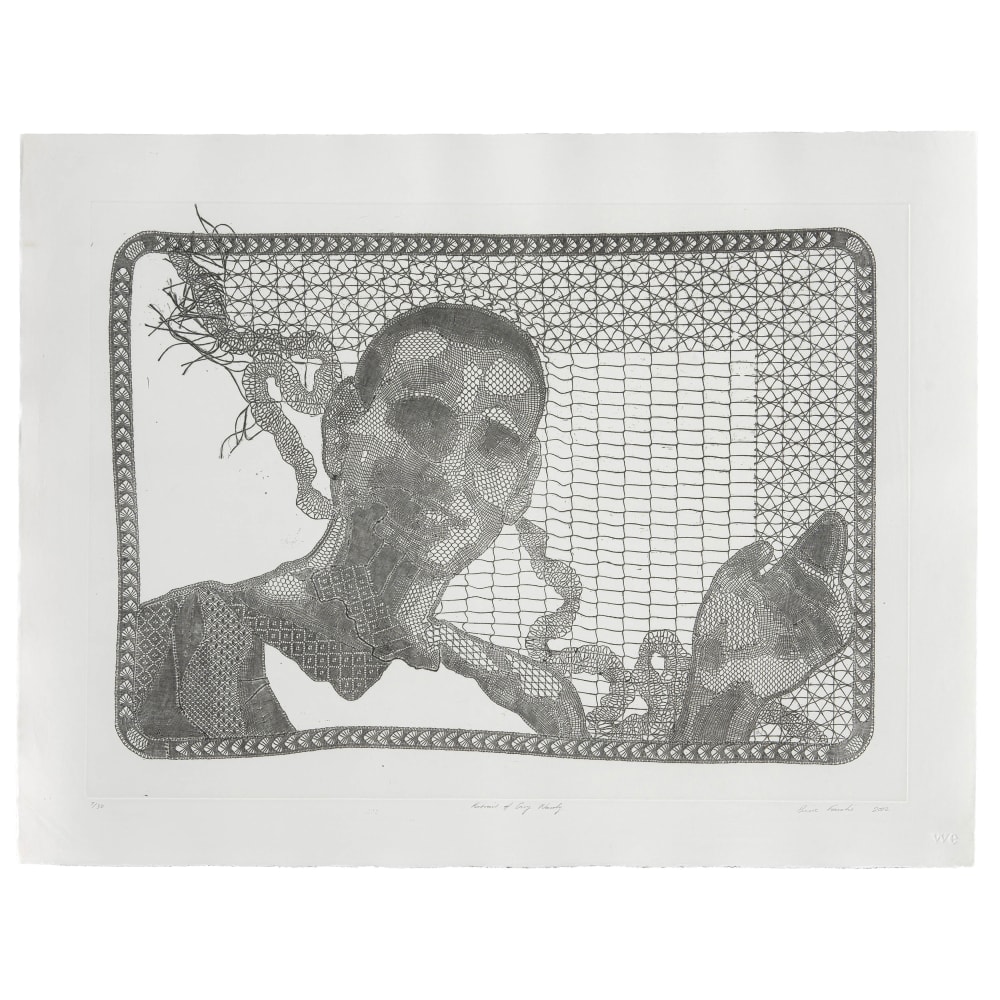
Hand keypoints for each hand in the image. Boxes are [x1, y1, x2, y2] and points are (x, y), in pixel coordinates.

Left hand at [690, 512, 852, 699]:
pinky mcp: (816, 653)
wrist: (717, 674)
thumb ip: (744, 562)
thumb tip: (769, 544)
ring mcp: (807, 628)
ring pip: (834, 600)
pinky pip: (837, 632)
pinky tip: (807, 610)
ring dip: (824, 586)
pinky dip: (828, 618)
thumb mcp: (724, 588)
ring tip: (809, 578)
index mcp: (774, 587)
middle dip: (831, 553)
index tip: (833, 517)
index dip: (819, 538)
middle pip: (823, 574)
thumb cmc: (715, 632)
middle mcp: (794, 605)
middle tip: (833, 532)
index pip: (804, 558)